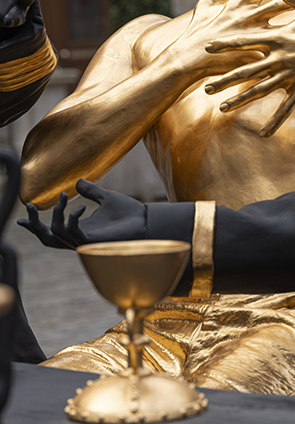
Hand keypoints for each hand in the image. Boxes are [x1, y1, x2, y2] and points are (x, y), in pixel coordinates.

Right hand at [18, 180, 146, 247]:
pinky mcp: (93, 241)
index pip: (51, 232)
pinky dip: (72, 218)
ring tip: (64, 197)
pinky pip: (73, 232)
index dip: (34, 227)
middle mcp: (79, 238)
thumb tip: (77, 182)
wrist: (146, 221)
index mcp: (79, 230)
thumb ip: (91, 191)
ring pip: (55, 233)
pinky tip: (81, 206)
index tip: (19, 219)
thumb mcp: (106, 197)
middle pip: (46, 238)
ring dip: (56, 213)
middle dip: (33, 224)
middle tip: (30, 206)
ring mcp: (85, 241)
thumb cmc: (129, 213)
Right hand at [170, 0, 294, 78]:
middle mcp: (246, 17)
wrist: (189, 58)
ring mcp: (250, 36)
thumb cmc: (197, 33)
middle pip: (280, 5)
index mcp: (237, 4)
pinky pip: (275, 55)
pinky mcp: (251, 54)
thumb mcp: (204, 6)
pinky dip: (290, 56)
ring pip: (282, 29)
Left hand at [204, 0, 294, 136]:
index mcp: (278, 38)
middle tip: (205, 87)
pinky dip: (274, 121)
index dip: (226, 44)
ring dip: (240, 101)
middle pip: (246, 70)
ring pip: (260, 91)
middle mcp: (280, 58)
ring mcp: (290, 75)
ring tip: (222, 109)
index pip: (246, 40)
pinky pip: (286, 108)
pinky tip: (262, 133)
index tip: (208, 47)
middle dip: (224, 80)